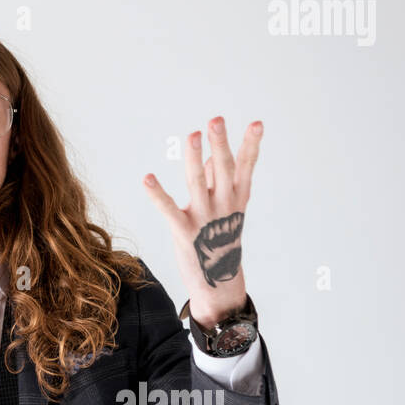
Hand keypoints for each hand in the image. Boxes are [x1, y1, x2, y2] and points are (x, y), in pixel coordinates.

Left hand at [142, 117, 262, 326]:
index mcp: (237, 199)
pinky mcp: (185, 232)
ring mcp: (205, 219)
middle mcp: (224, 206)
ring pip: (198, 184)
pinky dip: (158, 194)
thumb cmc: (220, 239)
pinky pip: (169, 210)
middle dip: (220, 144)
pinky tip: (147, 178)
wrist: (218, 284)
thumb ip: (216, 181)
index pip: (246, 167)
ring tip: (193, 135)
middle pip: (223, 170)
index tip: (257, 123)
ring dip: (196, 159)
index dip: (251, 145)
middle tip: (216, 121)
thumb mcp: (225, 209)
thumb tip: (210, 155)